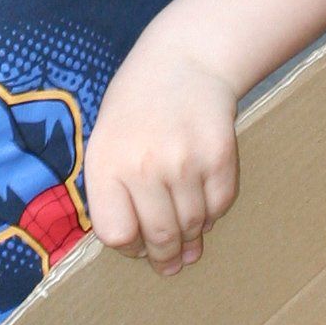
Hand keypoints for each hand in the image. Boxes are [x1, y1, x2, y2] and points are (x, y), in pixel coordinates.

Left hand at [85, 29, 238, 275]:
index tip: (135, 245)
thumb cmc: (136, 106)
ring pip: (193, 225)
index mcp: (107, 163)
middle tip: (169, 264)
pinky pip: (220, 206)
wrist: (184, 60)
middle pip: (159, 236)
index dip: (128, 247)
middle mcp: (144, 166)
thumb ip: (113, 192)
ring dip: (192, 238)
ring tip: (189, 240)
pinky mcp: (220, 157)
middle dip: (165, 257)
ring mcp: (185, 162)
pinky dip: (213, 214)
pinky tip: (204, 206)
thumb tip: (140, 248)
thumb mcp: (105, 141)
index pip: (116, 234)